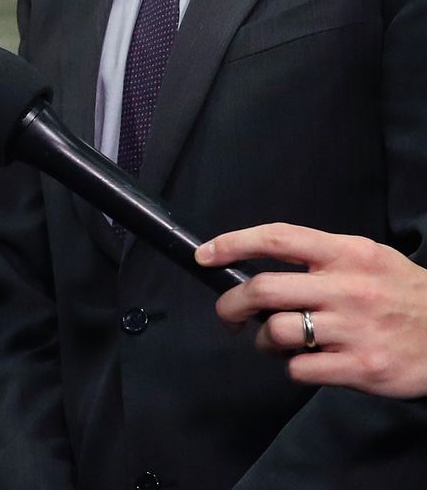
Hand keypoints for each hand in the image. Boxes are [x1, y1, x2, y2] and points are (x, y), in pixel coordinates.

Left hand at [197, 222, 426, 398]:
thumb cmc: (404, 295)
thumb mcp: (369, 259)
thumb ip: (320, 258)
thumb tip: (258, 265)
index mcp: (347, 254)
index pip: (277, 238)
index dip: (232, 243)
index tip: (204, 256)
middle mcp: (348, 288)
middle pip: (262, 290)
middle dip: (231, 305)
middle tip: (229, 316)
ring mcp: (354, 329)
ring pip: (276, 332)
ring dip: (264, 340)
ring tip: (277, 342)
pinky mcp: (361, 368)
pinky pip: (300, 369)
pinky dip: (294, 367)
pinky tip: (310, 362)